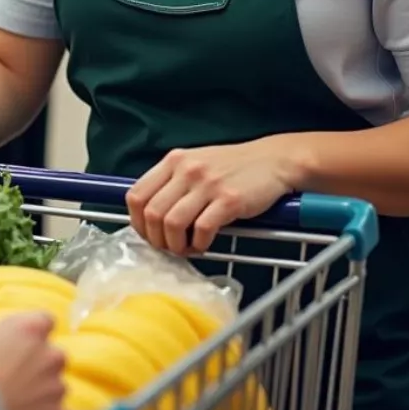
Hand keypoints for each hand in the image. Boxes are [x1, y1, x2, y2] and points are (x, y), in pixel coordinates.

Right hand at [0, 313, 66, 409]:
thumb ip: (0, 343)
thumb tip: (0, 350)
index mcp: (30, 329)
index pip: (45, 321)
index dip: (33, 335)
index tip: (21, 346)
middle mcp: (49, 354)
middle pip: (54, 356)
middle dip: (40, 367)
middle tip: (16, 380)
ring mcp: (55, 386)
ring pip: (55, 388)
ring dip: (41, 394)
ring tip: (15, 407)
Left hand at [126, 137, 306, 254]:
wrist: (272, 160)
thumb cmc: (232, 166)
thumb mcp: (195, 163)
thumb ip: (172, 182)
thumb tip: (150, 217)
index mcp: (173, 161)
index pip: (136, 195)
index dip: (137, 222)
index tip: (148, 235)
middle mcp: (186, 169)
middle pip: (152, 213)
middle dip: (156, 239)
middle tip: (168, 247)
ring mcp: (208, 184)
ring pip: (172, 223)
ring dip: (175, 245)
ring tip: (186, 249)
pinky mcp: (230, 200)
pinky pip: (202, 229)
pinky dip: (199, 244)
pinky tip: (204, 244)